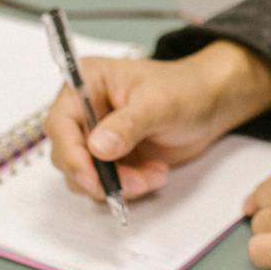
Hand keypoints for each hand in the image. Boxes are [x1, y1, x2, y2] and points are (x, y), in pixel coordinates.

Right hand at [45, 41, 270, 201]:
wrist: (210, 104)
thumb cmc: (185, 90)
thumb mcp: (158, 104)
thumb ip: (127, 125)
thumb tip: (97, 147)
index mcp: (86, 83)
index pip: (60, 123)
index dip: (71, 153)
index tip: (92, 176)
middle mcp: (84, 110)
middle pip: (67, 155)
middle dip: (100, 175)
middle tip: (135, 181)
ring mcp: (96, 136)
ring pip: (85, 176)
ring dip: (118, 184)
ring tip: (153, 175)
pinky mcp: (110, 158)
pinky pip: (105, 184)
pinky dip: (129, 187)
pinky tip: (155, 174)